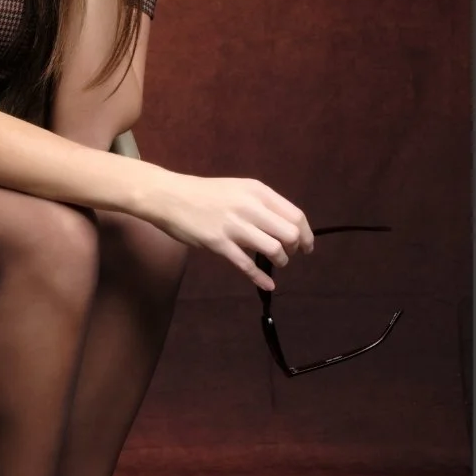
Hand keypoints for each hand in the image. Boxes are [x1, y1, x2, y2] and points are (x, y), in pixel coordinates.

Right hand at [150, 173, 313, 291]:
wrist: (169, 196)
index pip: (296, 215)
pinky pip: (247, 265)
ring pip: (273, 249)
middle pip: (290, 233)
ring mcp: (234, 226)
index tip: (306, 246)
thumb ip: (261, 205)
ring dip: (280, 261)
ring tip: (276, 263)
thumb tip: (284, 226)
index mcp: (258, 191)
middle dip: (295, 249)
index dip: (306, 234)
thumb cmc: (204, 194)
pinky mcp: (218, 243)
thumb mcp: (238, 189)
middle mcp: (250, 207)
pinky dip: (261, 278)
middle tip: (289, 255)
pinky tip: (268, 285)